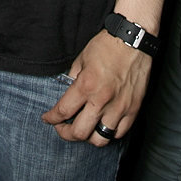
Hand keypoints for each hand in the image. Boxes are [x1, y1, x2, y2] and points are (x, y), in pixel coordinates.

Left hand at [42, 30, 151, 146]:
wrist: (132, 41)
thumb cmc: (106, 46)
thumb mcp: (82, 59)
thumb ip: (73, 78)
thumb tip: (68, 93)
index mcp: (86, 86)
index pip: (63, 111)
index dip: (51, 118)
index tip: (47, 119)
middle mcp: (102, 100)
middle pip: (79, 132)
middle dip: (65, 133)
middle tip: (62, 127)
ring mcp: (119, 108)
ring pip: (100, 139)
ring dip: (88, 136)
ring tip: (84, 128)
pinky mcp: (133, 110)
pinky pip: (119, 133)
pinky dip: (108, 133)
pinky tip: (102, 125)